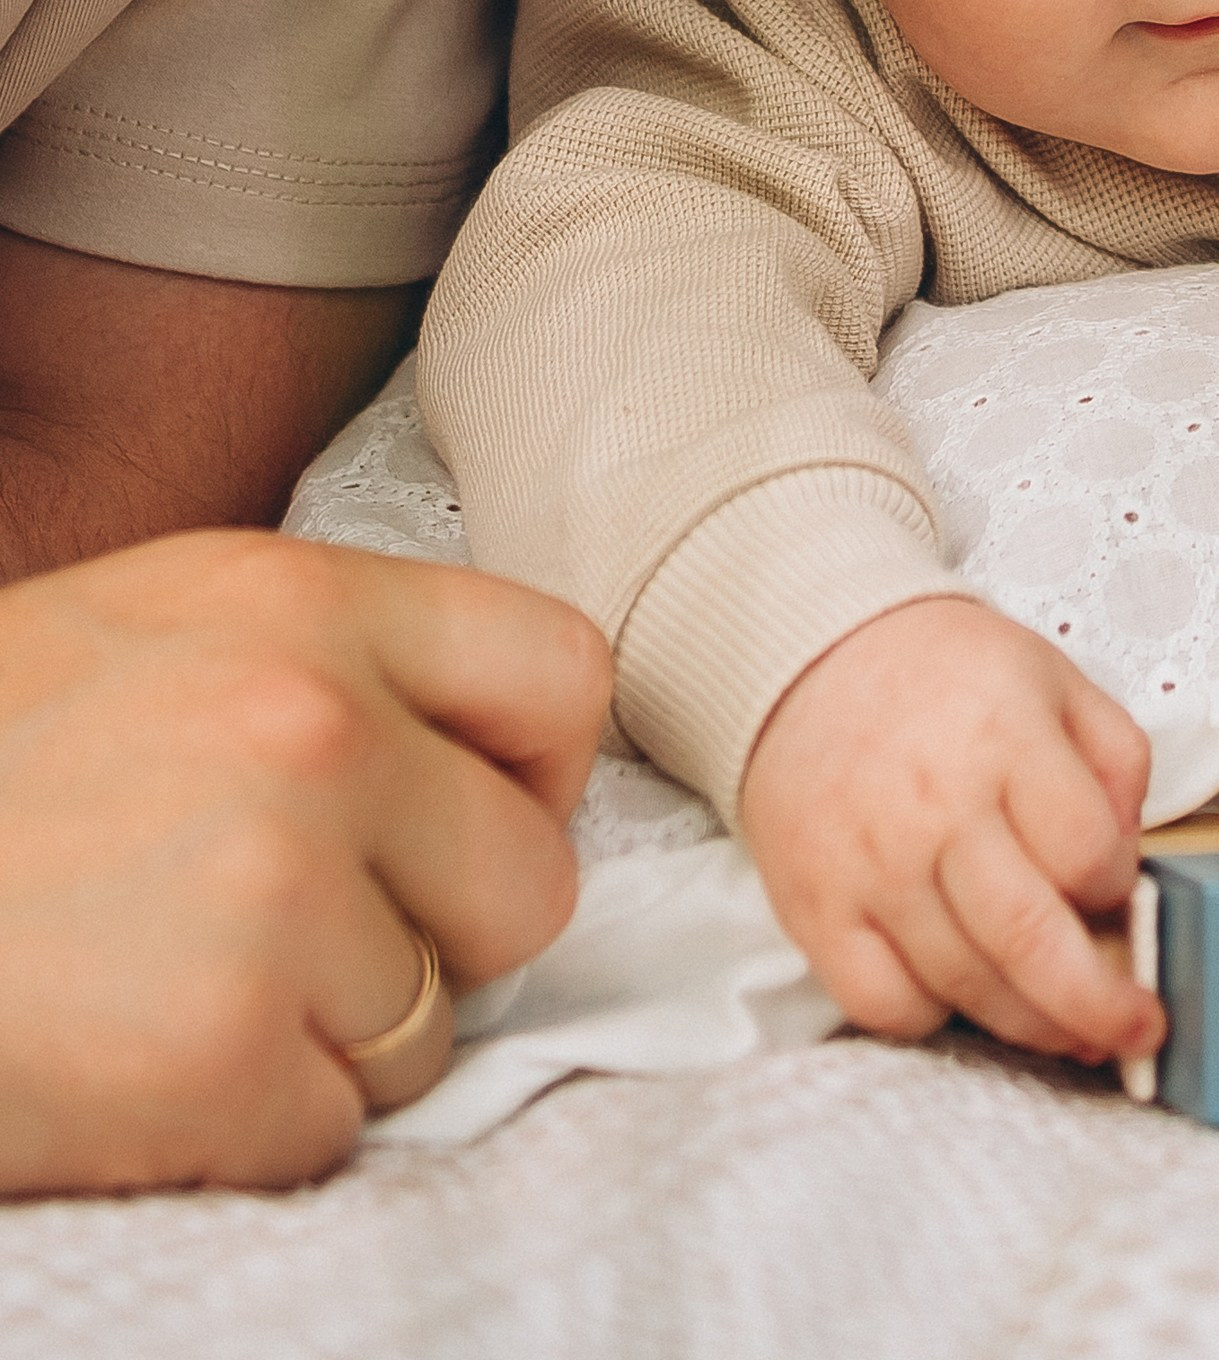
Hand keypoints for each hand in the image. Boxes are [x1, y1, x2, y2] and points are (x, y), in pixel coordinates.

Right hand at [0, 529, 608, 1195]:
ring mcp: (274, 896)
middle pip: (530, 881)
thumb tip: (491, 758)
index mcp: (300, 603)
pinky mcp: (223, 1057)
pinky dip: (250, 1123)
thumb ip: (329, 665)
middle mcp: (312, 730)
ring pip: (431, 1024)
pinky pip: (336, 1128)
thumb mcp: (152, 628)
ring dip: (328, 1034)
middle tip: (300, 931)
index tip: (471, 815)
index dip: (536, 770)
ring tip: (177, 976)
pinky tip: (141, 1056)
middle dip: (443, 935)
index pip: (563, 671)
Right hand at [741, 596, 1162, 1068]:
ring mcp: (871, 865)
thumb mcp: (1054, 678)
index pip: (1087, 851)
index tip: (1119, 892)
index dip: (1120, 888)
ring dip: (1033, 1025)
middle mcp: (937, 806)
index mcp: (1004, 735)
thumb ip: (1117, 760)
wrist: (812, 654)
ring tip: (1067, 1026)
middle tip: (1136, 1030)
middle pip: (1033, 942)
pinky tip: (962, 992)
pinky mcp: (815, 908)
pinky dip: (932, 1016)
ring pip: (967, 986)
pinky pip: (884, 1003)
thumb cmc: (942, 674)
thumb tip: (1131, 859)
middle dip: (1100, 1007)